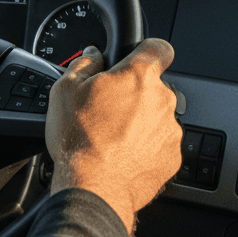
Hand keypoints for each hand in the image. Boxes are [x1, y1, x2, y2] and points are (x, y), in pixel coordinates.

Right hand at [45, 38, 182, 236]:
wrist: (93, 189)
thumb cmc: (80, 139)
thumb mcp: (65, 90)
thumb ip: (83, 64)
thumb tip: (93, 55)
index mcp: (139, 76)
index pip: (159, 48)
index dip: (149, 50)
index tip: (140, 58)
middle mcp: (162, 99)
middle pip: (153, 87)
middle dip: (135, 94)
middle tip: (110, 110)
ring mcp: (170, 130)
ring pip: (157, 116)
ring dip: (141, 122)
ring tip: (114, 138)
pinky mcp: (172, 157)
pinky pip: (161, 144)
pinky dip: (146, 147)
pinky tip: (123, 155)